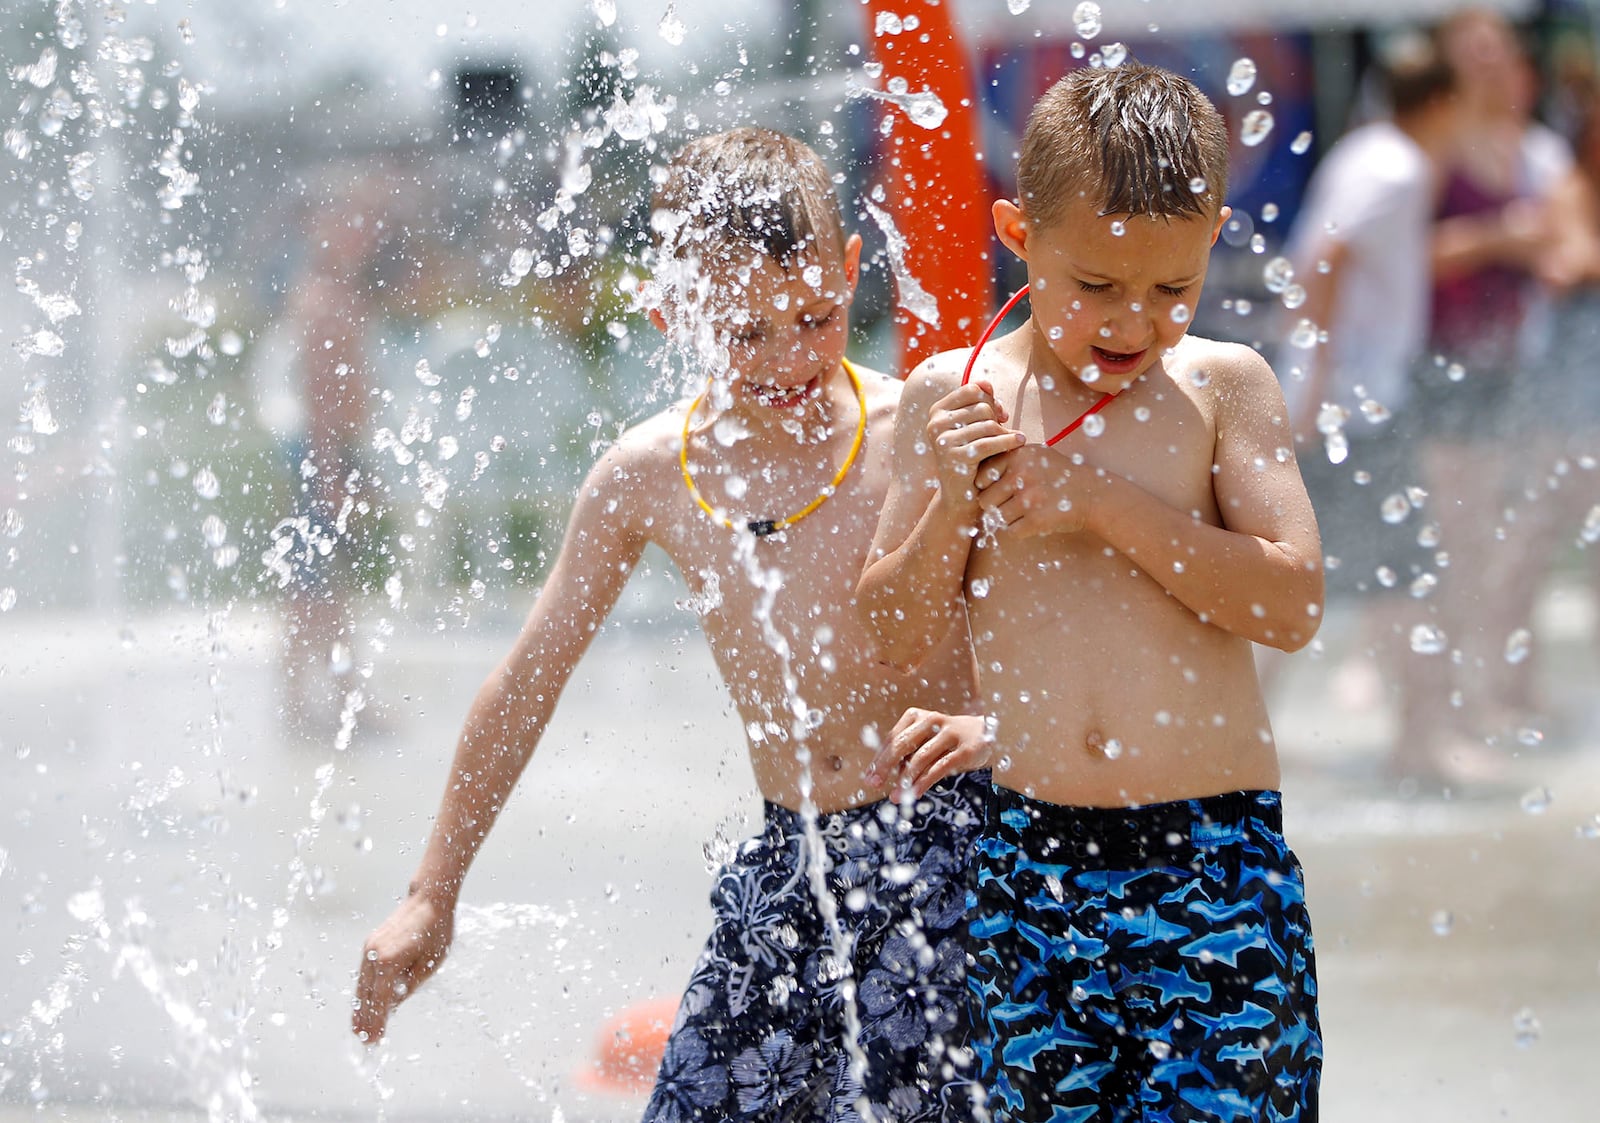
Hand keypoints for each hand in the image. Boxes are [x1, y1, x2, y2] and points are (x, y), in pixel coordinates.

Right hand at [352, 890, 454, 1042]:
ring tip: (360, 1028)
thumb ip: (409, 986)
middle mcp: (374, 954)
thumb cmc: (436, 930)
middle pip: (365, 994)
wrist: (429, 898)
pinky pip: (365, 973)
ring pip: (362, 984)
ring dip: (361, 1006)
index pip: (379, 1000)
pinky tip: (365, 1003)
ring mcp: (370, 948)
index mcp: (389, 961)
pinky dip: (365, 990)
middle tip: (364, 1041)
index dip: (376, 1022)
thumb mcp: (429, 963)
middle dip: (364, 1018)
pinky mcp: (371, 944)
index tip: (373, 1040)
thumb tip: (392, 1004)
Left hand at [865, 709, 993, 799]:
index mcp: (916, 716)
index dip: (879, 760)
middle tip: (874, 785)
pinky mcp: (964, 749)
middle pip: (902, 745)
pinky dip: (924, 782)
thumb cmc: (946, 739)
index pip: (892, 739)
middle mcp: (931, 720)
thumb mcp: (924, 741)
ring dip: (905, 780)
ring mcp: (949, 733)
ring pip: (920, 758)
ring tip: (896, 797)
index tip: (869, 778)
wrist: (985, 732)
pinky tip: (915, 794)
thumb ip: (906, 755)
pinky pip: (939, 768)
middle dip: (885, 766)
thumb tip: (882, 776)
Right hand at [926, 380, 1025, 513]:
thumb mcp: (974, 427)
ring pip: (988, 424)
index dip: (991, 400)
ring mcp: (942, 441)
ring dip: (1004, 433)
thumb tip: (987, 384)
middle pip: (982, 407)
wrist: (961, 496)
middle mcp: (935, 424)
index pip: (972, 390)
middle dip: (998, 419)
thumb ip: (980, 403)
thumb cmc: (971, 457)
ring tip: (1013, 441)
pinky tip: (1020, 442)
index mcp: (937, 412)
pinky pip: (989, 442)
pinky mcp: (954, 458)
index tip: (1000, 415)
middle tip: (1005, 433)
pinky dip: (1008, 442)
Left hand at [975, 444, 1103, 537]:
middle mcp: (1020, 475)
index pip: (981, 477)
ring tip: (1025, 512)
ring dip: (1007, 519)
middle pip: (984, 500)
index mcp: (1017, 456)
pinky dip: (1019, 530)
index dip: (986, 487)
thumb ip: (1008, 457)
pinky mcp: (1036, 520)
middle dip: (994, 506)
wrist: (1092, 493)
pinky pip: (1011, 532)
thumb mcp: (1035, 454)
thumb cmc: (1059, 474)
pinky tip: (1033, 521)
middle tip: (1010, 505)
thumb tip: (975, 468)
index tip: (999, 489)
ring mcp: (1028, 499)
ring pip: (997, 517)